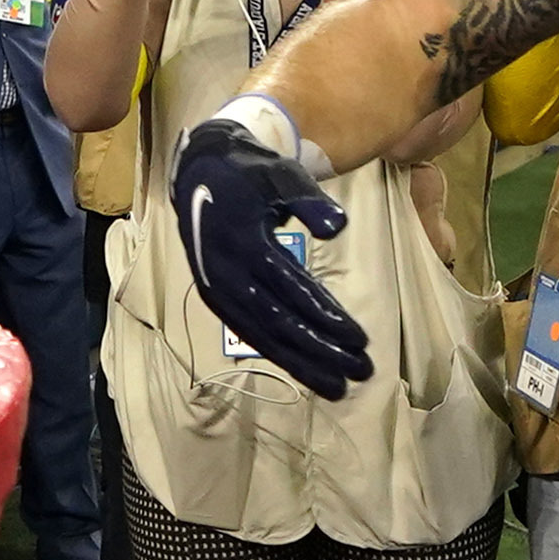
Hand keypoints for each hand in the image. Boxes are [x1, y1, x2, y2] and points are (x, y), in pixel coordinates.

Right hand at [172, 108, 374, 397]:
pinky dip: (281, 355)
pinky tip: (306, 369)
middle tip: (360, 371)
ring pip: (264, 337)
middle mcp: (227, 275)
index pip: (292, 289)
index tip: (360, 339)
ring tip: (337, 387)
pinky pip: (251, 334)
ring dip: (303, 363)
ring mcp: (219, 291)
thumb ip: (308, 199)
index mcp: (242, 243)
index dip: (326, 316)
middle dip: (322, 350)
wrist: (198, 172)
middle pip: (280, 323)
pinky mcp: (217, 300)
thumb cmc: (249, 174)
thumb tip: (337, 227)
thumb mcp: (279, 174)